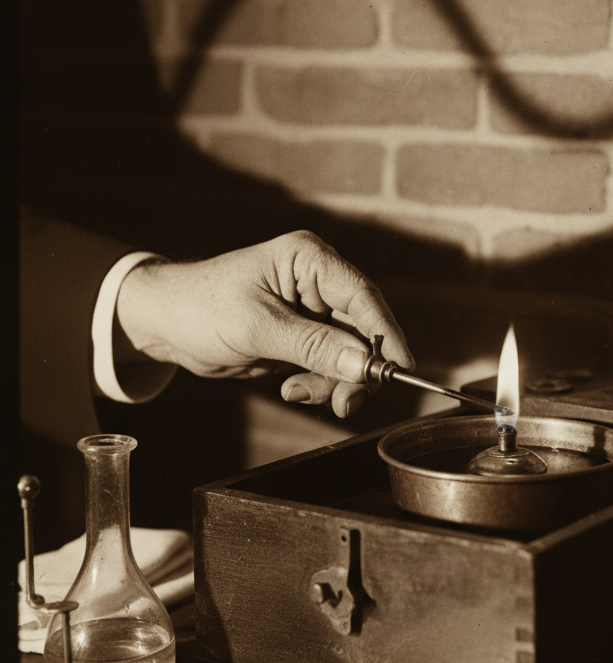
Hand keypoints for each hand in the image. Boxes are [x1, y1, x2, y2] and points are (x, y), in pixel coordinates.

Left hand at [114, 230, 413, 417]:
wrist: (161, 324)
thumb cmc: (200, 308)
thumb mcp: (258, 328)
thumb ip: (314, 347)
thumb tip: (365, 365)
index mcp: (310, 259)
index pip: (363, 297)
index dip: (386, 335)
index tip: (401, 369)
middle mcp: (318, 281)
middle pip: (363, 330)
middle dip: (356, 369)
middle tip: (346, 403)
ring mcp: (312, 310)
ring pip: (349, 354)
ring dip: (332, 381)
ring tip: (297, 392)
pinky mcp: (303, 336)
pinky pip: (330, 365)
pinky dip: (318, 383)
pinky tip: (290, 387)